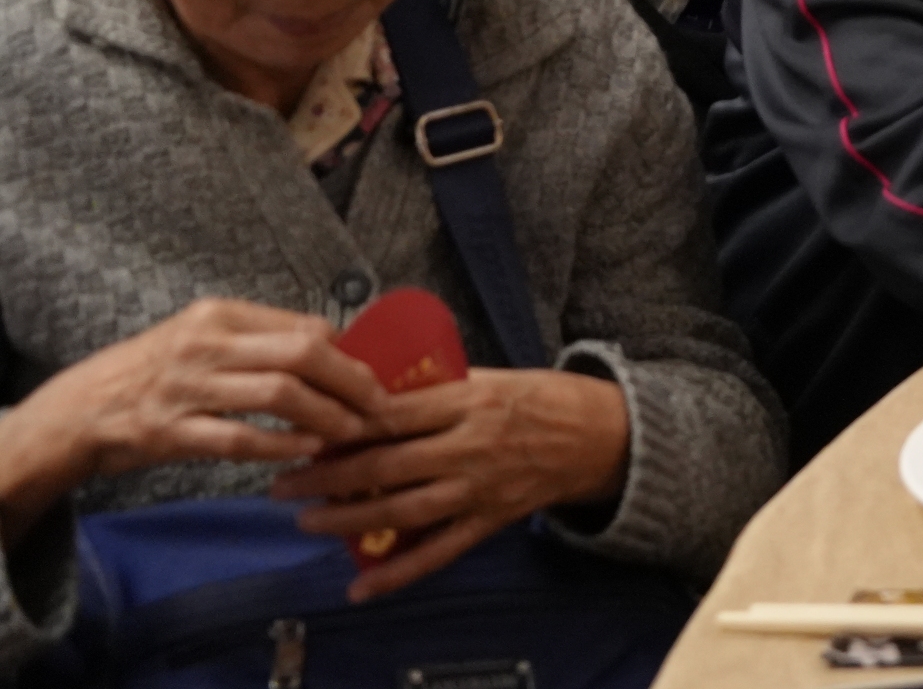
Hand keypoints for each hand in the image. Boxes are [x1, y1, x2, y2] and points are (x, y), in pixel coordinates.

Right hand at [0, 299, 389, 545]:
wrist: (80, 409)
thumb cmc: (153, 372)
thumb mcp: (201, 338)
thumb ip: (258, 339)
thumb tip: (331, 349)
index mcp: (220, 315)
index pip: (304, 327)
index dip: (347, 355)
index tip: (371, 377)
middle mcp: (205, 344)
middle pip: (303, 354)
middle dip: (351, 382)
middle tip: (378, 406)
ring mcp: (186, 388)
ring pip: (279, 394)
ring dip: (326, 415)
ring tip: (352, 431)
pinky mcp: (170, 432)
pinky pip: (240, 439)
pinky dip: (282, 445)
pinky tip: (309, 450)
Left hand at [269, 368, 627, 601]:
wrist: (599, 435)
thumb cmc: (541, 398)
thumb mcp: (492, 376)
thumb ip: (438, 388)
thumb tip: (375, 390)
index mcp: (470, 402)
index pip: (394, 415)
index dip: (343, 426)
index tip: (302, 430)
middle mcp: (471, 447)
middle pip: (388, 466)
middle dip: (328, 478)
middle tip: (283, 484)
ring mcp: (480, 488)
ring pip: (404, 510)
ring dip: (348, 521)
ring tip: (306, 522)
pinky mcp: (490, 520)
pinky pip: (439, 552)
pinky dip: (397, 574)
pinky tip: (360, 587)